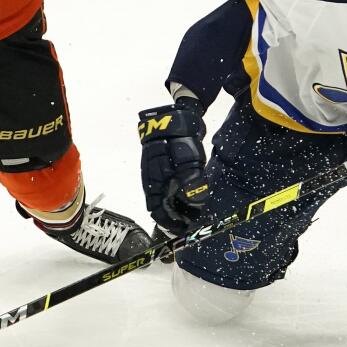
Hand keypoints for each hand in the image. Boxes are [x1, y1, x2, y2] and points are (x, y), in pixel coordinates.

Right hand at [137, 97, 208, 235]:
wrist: (172, 117)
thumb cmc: (179, 141)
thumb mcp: (189, 163)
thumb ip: (191, 184)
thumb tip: (195, 202)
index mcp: (154, 183)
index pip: (157, 211)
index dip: (169, 223)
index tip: (183, 229)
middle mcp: (152, 181)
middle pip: (160, 206)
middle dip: (174, 216)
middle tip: (190, 221)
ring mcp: (155, 173)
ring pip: (163, 196)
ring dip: (175, 205)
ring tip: (191, 210)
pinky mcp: (161, 166)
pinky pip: (167, 186)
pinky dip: (176, 194)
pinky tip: (187, 193)